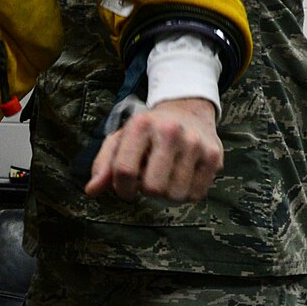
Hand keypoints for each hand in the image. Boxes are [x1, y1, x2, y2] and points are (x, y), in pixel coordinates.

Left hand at [86, 98, 223, 203]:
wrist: (188, 110)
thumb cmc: (148, 131)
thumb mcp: (122, 139)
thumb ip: (104, 164)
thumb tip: (91, 190)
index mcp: (141, 125)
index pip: (124, 170)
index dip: (121, 189)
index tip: (125, 188)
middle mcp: (170, 131)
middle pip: (152, 188)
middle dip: (146, 191)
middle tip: (148, 180)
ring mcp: (195, 143)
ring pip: (175, 195)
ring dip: (166, 194)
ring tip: (165, 176)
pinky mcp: (214, 156)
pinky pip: (195, 195)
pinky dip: (186, 193)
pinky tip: (182, 176)